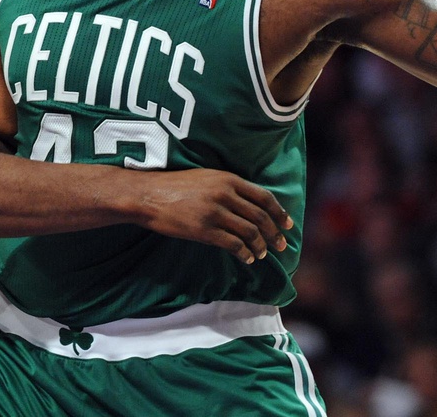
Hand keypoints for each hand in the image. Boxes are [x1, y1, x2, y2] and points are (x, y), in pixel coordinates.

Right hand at [129, 168, 293, 264]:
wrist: (148, 195)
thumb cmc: (175, 186)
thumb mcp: (206, 177)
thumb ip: (229, 187)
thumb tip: (250, 204)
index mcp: (228, 179)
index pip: (264, 197)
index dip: (280, 212)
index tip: (288, 224)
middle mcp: (225, 194)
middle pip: (261, 216)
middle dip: (274, 233)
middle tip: (281, 245)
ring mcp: (215, 212)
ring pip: (250, 232)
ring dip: (260, 246)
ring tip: (262, 254)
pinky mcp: (204, 229)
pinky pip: (233, 244)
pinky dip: (244, 253)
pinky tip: (247, 259)